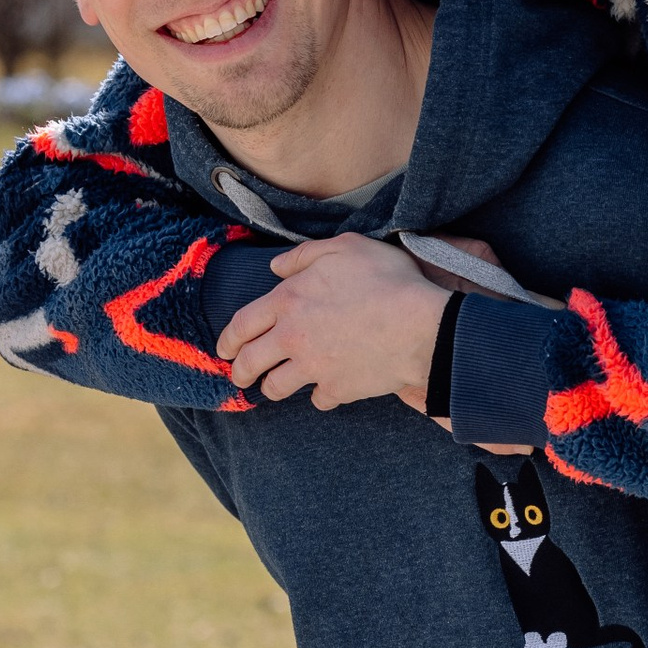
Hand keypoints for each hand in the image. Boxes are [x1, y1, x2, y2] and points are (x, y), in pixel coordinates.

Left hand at [215, 237, 445, 410]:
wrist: (423, 326)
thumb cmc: (387, 280)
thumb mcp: (345, 248)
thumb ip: (303, 256)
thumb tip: (276, 268)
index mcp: (288, 300)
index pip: (242, 324)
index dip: (228, 338)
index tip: (224, 349)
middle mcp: (293, 337)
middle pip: (251, 362)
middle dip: (240, 371)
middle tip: (239, 376)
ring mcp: (314, 367)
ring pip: (277, 386)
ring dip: (273, 387)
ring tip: (274, 386)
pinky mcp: (338, 388)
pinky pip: (319, 399)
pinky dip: (320, 396)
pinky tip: (325, 391)